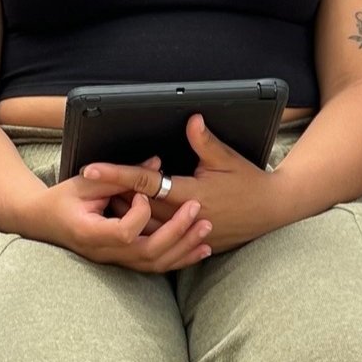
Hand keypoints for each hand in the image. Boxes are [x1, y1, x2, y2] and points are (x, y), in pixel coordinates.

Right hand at [24, 154, 212, 271]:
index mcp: (90, 233)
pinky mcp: (122, 261)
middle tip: (197, 210)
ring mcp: (114, 261)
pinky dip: (179, 258)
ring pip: (155, 264)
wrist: (41, 222)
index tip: (144, 193)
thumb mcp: (85, 182)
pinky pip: (155, 266)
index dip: (140, 214)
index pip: (125, 232)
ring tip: (206, 231)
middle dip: (177, 232)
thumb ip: (120, 175)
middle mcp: (103, 252)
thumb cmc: (60, 199)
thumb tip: (156, 163)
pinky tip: (199, 250)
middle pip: (147, 253)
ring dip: (184, 248)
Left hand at [109, 115, 284, 254]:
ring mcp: (188, 232)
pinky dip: (142, 230)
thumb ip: (205, 141)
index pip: (145, 181)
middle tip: (89, 183)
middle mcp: (185, 215)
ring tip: (103, 200)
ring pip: (144, 227)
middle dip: (112, 195)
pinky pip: (159, 240)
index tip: (92, 168)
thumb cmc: (250, 181)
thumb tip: (191, 119)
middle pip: (137, 207)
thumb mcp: (227, 158)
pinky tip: (129, 222)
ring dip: (124, 214)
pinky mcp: (192, 242)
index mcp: (191, 192)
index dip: (117, 173)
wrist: (271, 211)